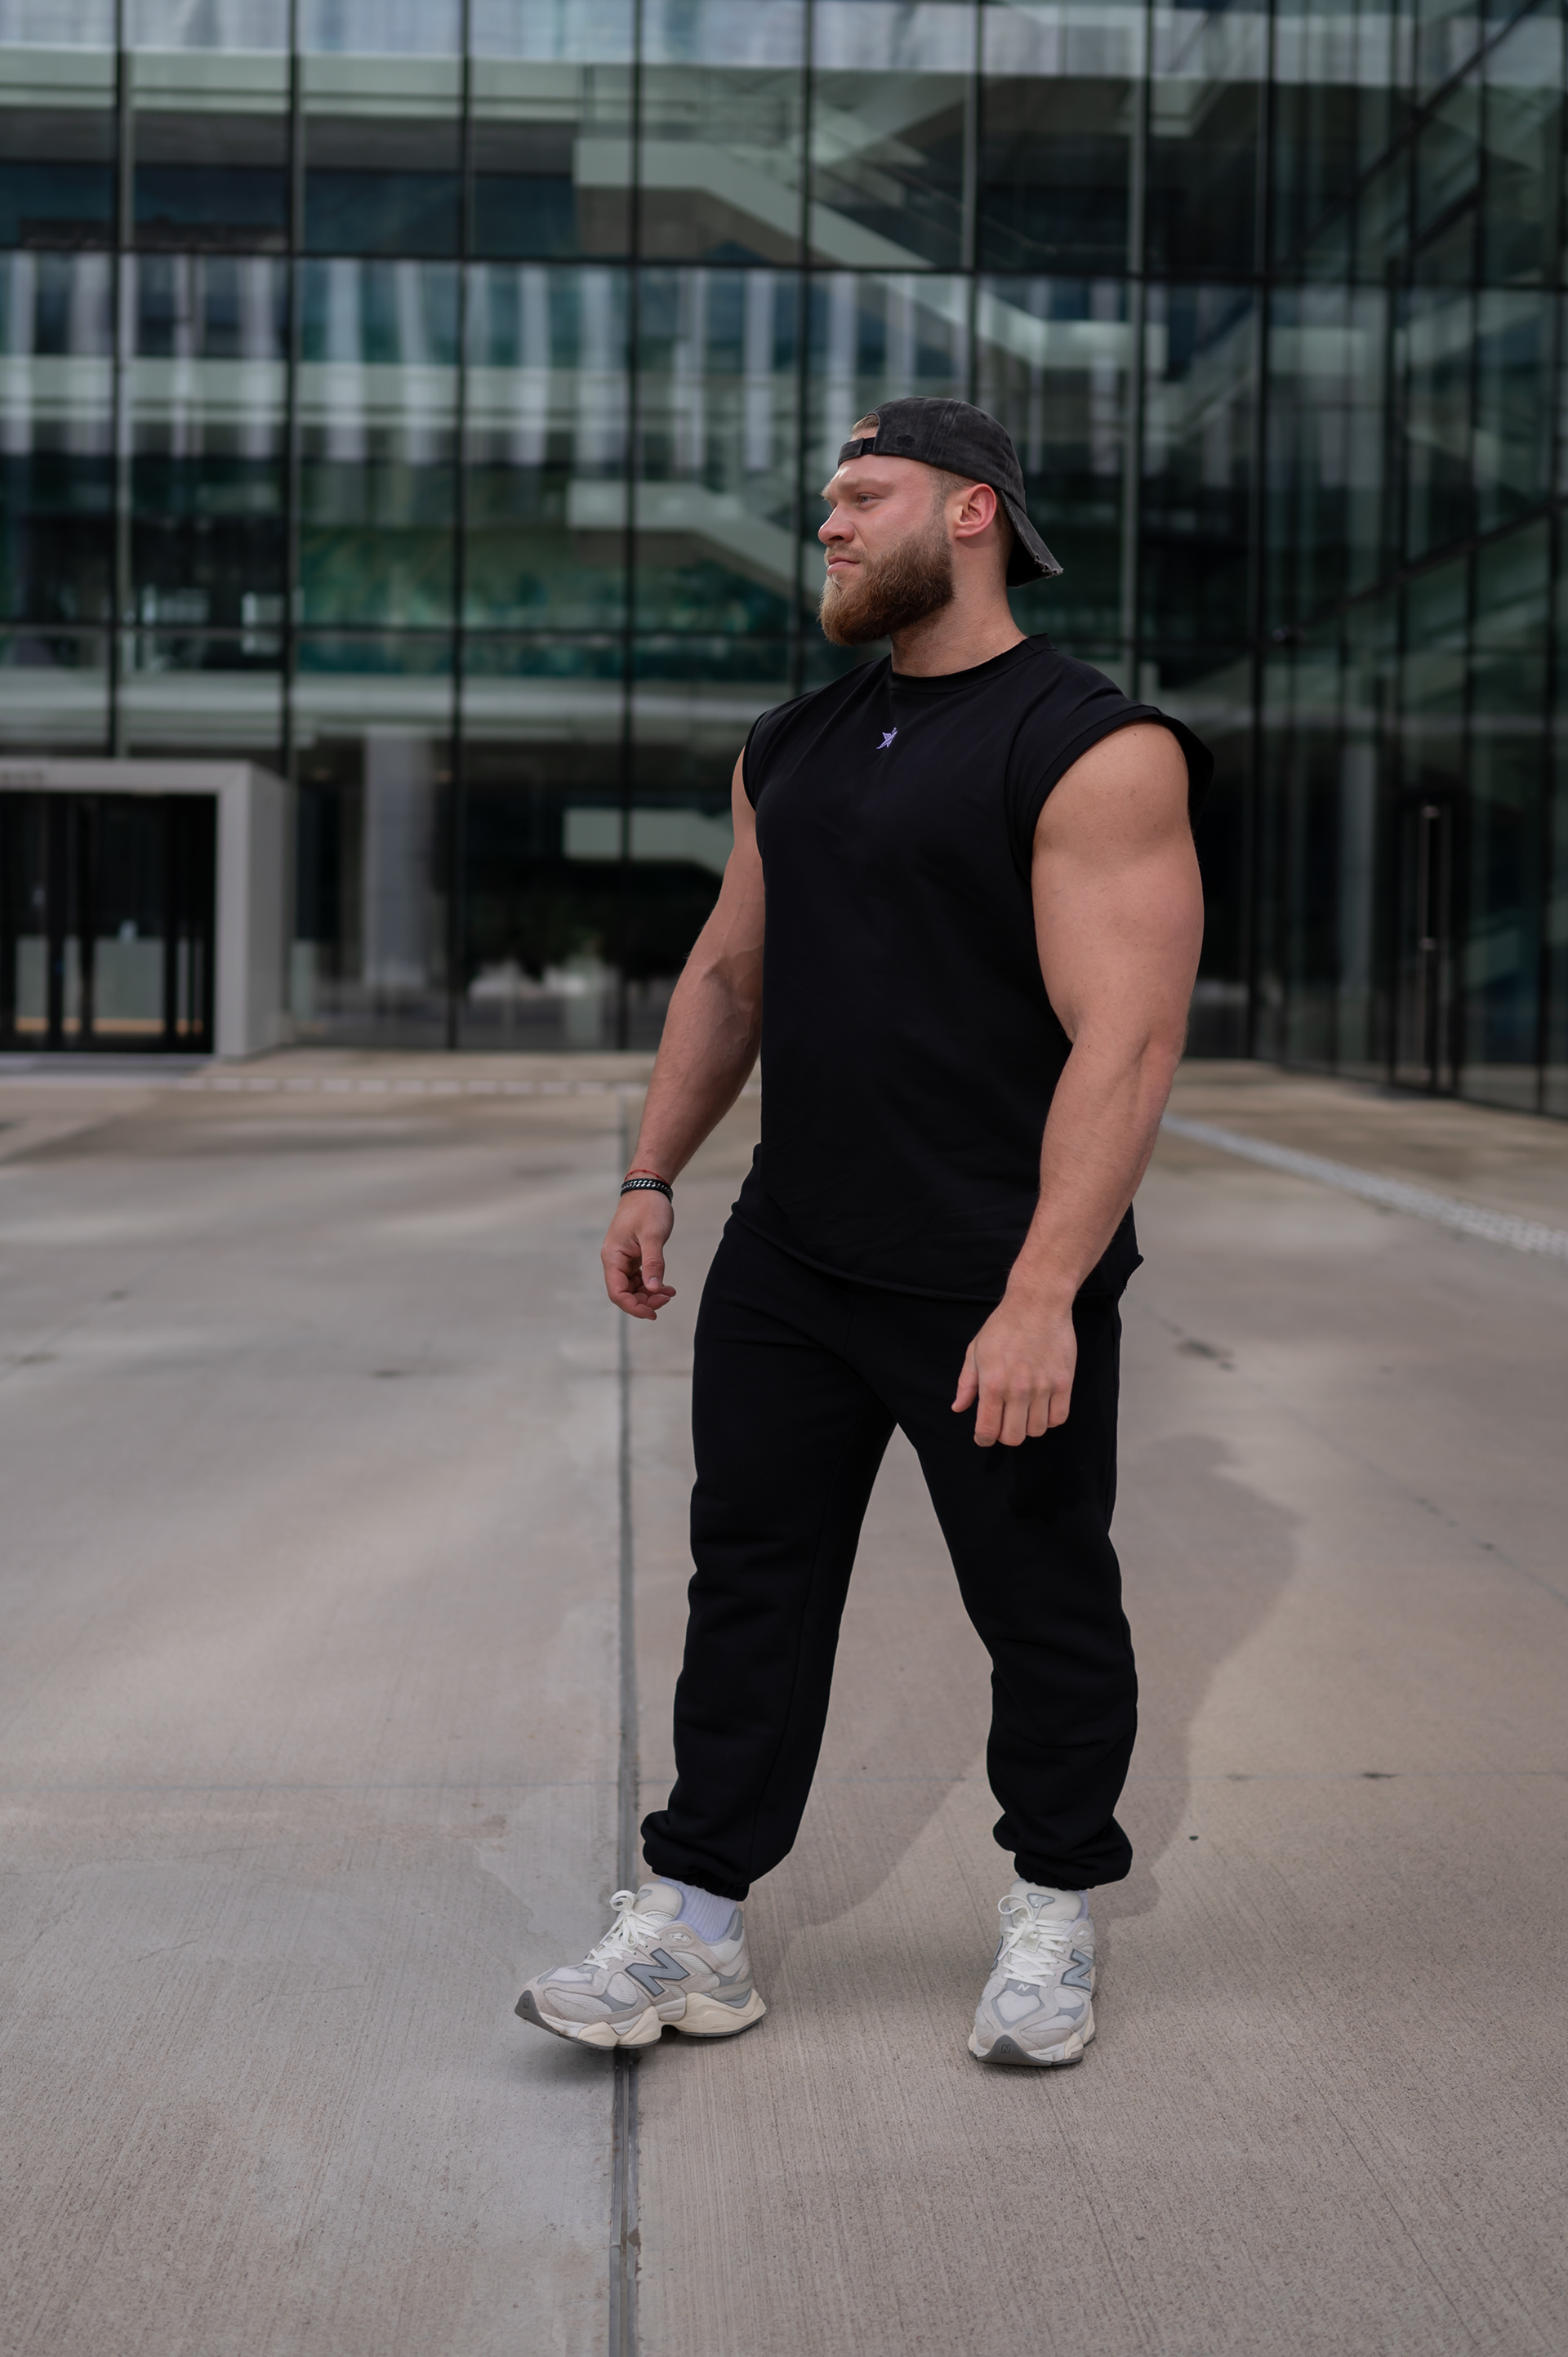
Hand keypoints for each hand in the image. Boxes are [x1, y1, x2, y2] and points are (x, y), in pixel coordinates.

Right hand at [601, 1190, 675, 1319]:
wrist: (648, 1188)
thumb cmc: (648, 1207)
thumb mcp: (653, 1235)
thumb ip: (653, 1263)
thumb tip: (653, 1289)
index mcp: (613, 1257)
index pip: (617, 1292)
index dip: (633, 1307)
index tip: (653, 1313)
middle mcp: (614, 1260)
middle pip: (624, 1293)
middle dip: (645, 1301)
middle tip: (667, 1299)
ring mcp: (623, 1259)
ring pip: (632, 1288)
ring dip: (649, 1294)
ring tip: (670, 1293)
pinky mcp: (633, 1256)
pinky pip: (639, 1278)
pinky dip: (652, 1284)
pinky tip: (666, 1286)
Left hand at [952, 1284, 1076, 1446]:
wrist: (1037, 1304)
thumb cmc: (1003, 1326)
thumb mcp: (976, 1351)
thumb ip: (967, 1383)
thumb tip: (958, 1408)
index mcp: (992, 1384)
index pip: (987, 1430)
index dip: (984, 1439)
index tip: (984, 1437)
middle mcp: (1018, 1390)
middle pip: (1014, 1437)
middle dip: (1005, 1436)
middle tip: (1004, 1424)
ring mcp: (1043, 1388)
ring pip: (1037, 1430)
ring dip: (1028, 1427)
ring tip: (1024, 1413)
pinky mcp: (1064, 1383)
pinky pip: (1059, 1417)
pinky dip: (1050, 1419)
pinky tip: (1042, 1407)